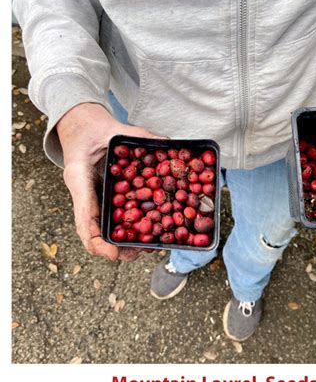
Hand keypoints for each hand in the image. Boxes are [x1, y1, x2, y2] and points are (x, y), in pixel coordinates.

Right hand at [57, 102, 164, 260]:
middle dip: (118, 250)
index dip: (99, 242)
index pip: (84, 220)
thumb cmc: (94, 130)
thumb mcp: (115, 131)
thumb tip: (168, 143)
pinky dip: (125, 232)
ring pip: (101, 233)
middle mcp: (84, 197)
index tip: (116, 253)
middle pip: (94, 236)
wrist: (82, 128)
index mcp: (80, 181)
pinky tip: (147, 232)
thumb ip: (141, 137)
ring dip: (123, 245)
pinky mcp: (102, 200)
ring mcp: (92, 201)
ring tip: (148, 248)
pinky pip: (108, 221)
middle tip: (142, 252)